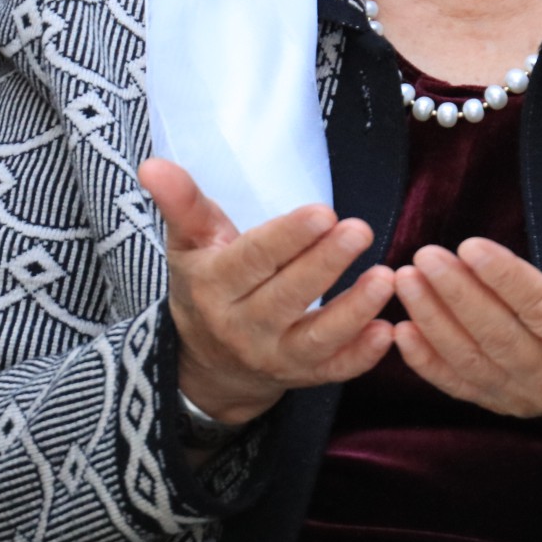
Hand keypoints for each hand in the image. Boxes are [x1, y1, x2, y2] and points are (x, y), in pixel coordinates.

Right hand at [137, 158, 393, 429]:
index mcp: (214, 286)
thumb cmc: (206, 286)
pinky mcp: (304, 377)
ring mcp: (275, 357)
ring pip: (316, 338)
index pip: (252, 260)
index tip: (323, 212)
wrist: (208, 364)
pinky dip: (362, 356)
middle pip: (286, 296)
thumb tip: (153, 164)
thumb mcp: (189, 245)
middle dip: (325, 263)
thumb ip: (182, 204)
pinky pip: (335, 371)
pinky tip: (388, 331)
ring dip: (354, 310)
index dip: (287, 238)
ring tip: (386, 278)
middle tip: (360, 230)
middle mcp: (242, 327)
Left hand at [391, 237, 541, 490]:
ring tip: (405, 280)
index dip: (504, 279)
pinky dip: (426, 363)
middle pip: (496, 335)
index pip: (541, 310)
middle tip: (424, 256)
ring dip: (433, 320)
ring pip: (471, 360)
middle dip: (455, 294)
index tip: (470, 246)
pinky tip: (400, 331)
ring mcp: (524, 397)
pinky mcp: (503, 404)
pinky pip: (459, 386)